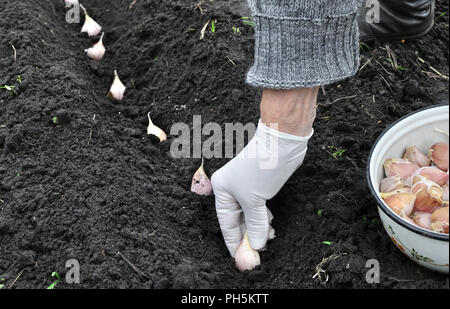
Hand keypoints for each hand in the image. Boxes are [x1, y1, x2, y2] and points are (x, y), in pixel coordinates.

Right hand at [211, 120, 312, 255]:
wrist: (281, 142)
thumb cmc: (262, 168)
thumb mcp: (255, 201)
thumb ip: (255, 225)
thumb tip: (257, 245)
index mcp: (222, 190)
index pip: (226, 223)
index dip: (234, 242)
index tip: (241, 258)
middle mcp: (231, 189)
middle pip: (238, 220)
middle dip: (248, 236)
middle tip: (257, 253)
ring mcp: (246, 188)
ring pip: (250, 215)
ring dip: (258, 229)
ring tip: (268, 238)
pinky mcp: (260, 186)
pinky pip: (259, 209)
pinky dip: (264, 219)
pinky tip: (269, 227)